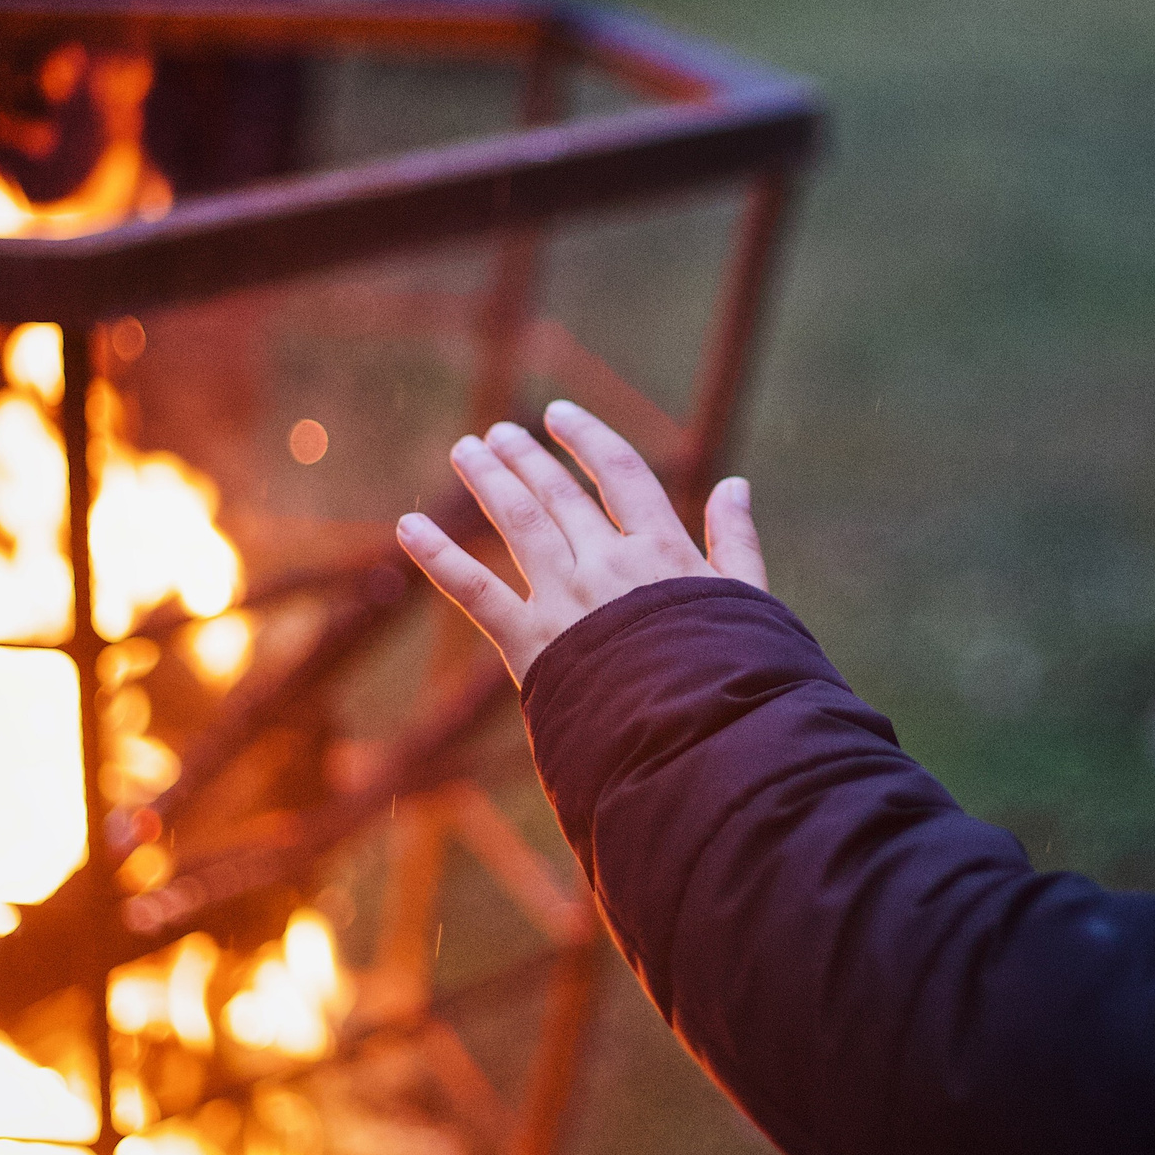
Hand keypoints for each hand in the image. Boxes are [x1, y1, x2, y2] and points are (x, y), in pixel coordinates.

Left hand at [396, 399, 767, 684]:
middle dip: (525, 457)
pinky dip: (438, 557)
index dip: (588, 439)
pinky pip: (474, 591)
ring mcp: (565, 600)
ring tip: (466, 450)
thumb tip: (734, 484)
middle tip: (496, 434)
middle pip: (559, 494)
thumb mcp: (747, 603)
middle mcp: (608, 564)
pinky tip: (406, 527)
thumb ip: (737, 542)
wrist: (696, 739)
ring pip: (519, 522)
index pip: (621, 475)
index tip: (559, 415)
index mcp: (662, 552)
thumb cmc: (732, 677)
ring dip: (489, 481)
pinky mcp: (529, 643)